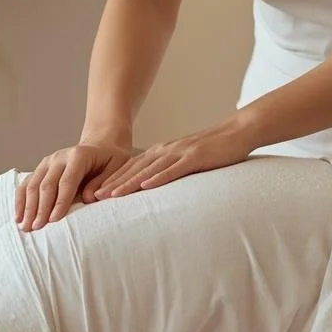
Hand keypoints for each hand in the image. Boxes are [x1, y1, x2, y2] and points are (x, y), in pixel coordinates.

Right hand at [16, 142, 131, 230]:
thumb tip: (87, 198)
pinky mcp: (40, 168)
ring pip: (33, 185)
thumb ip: (104, 182)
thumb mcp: (117, 167)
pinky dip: (21, 201)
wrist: (100, 146)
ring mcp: (47, 162)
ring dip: (28, 207)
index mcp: (79, 155)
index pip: (67, 181)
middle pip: (46, 184)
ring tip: (25, 227)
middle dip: (40, 208)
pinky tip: (18, 217)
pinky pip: (26, 184)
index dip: (60, 202)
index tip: (53, 220)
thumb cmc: (110, 160)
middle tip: (37, 228)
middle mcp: (59, 157)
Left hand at [94, 118, 255, 199]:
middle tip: (94, 198)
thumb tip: (154, 187)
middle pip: (135, 168)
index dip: (113, 180)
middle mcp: (166, 150)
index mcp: (163, 152)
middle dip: (113, 183)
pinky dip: (159, 178)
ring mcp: (180, 152)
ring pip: (149, 169)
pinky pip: (174, 169)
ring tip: (112, 196)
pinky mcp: (196, 157)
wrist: (237, 133)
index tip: (96, 194)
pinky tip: (146, 186)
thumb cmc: (213, 151)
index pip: (132, 168)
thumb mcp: (187, 161)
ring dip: (129, 183)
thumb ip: (170, 171)